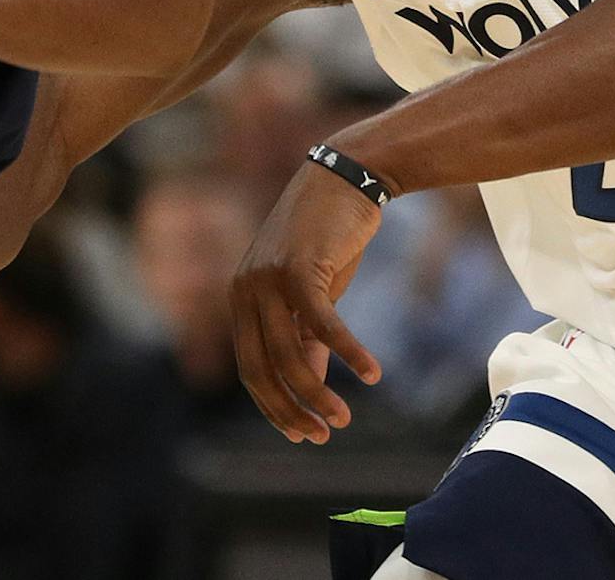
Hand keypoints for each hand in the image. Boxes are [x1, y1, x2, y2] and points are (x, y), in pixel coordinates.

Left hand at [230, 164, 382, 444]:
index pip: (251, 368)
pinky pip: (321, 324)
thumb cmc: (328, 238)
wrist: (345, 179)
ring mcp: (268, 278)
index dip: (275, 406)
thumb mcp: (311, 292)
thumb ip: (304, 336)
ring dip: (319, 392)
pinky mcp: (299, 267)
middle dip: (292, 408)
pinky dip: (348, 353)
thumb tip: (311, 384)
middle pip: (263, 368)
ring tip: (345, 418)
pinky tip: (371, 373)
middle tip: (324, 435)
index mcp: (242, 298)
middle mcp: (246, 290)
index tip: (303, 434)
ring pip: (289, 353)